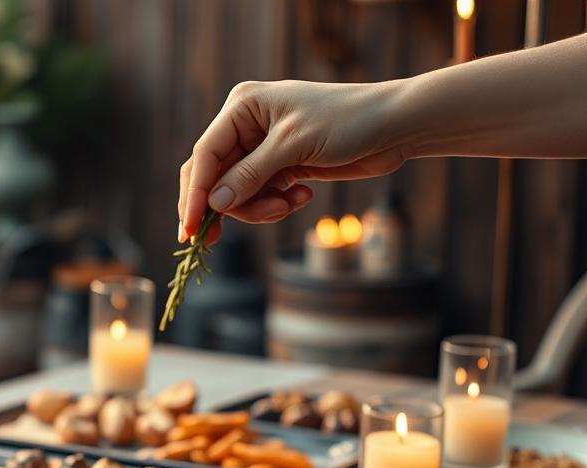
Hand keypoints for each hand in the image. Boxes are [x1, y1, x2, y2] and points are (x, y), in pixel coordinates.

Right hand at [178, 79, 408, 242]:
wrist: (395, 125)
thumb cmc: (347, 121)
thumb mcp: (293, 147)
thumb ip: (250, 176)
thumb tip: (214, 205)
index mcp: (243, 107)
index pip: (205, 155)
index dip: (195, 194)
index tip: (190, 229)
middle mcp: (246, 125)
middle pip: (214, 176)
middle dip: (223, 206)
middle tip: (213, 241)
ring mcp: (263, 147)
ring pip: (237, 192)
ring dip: (258, 207)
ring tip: (288, 206)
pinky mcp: (281, 165)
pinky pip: (260, 195)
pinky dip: (275, 204)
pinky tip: (303, 197)